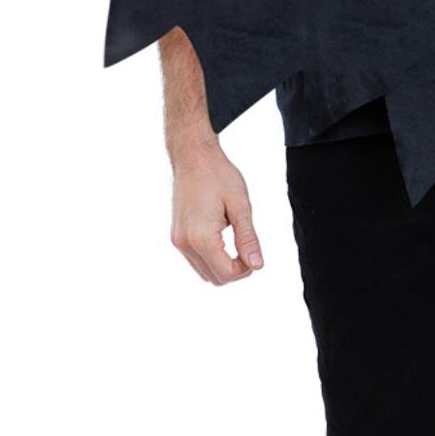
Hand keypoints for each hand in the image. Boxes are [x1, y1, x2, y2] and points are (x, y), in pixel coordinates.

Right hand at [169, 141, 264, 284]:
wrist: (192, 156)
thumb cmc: (218, 175)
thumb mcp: (240, 206)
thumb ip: (248, 238)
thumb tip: (257, 265)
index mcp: (201, 237)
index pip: (226, 274)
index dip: (246, 269)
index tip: (254, 251)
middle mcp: (185, 243)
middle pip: (215, 278)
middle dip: (235, 270)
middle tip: (248, 247)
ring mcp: (178, 241)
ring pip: (205, 272)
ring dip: (223, 265)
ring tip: (236, 240)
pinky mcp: (176, 236)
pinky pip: (196, 260)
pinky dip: (212, 257)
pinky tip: (223, 238)